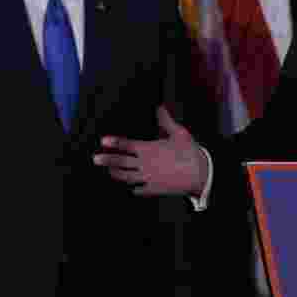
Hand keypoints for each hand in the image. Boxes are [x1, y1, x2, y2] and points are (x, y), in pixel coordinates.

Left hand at [94, 106, 208, 196]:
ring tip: (109, 171)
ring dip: (115, 174)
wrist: (200, 174)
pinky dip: (134, 188)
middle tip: (95, 159)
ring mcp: (147, 178)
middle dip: (107, 160)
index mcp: (149, 149)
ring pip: (126, 177)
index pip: (127, 144)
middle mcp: (145, 164)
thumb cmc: (191, 152)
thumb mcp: (180, 133)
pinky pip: (139, 189)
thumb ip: (166, 121)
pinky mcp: (153, 189)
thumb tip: (160, 107)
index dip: (114, 142)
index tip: (103, 141)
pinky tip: (132, 187)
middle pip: (120, 162)